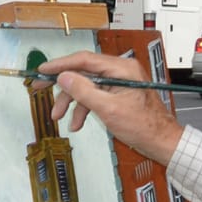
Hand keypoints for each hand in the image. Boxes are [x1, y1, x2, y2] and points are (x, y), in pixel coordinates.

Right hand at [42, 49, 182, 165]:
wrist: (161, 141)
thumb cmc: (144, 126)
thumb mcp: (108, 109)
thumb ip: (84, 91)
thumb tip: (64, 77)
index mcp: (121, 68)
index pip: (84, 59)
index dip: (60, 65)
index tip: (43, 70)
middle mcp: (121, 71)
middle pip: (83, 72)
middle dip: (63, 86)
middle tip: (40, 89)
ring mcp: (120, 82)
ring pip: (87, 86)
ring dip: (72, 101)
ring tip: (59, 116)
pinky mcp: (119, 94)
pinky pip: (96, 96)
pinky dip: (84, 108)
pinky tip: (77, 123)